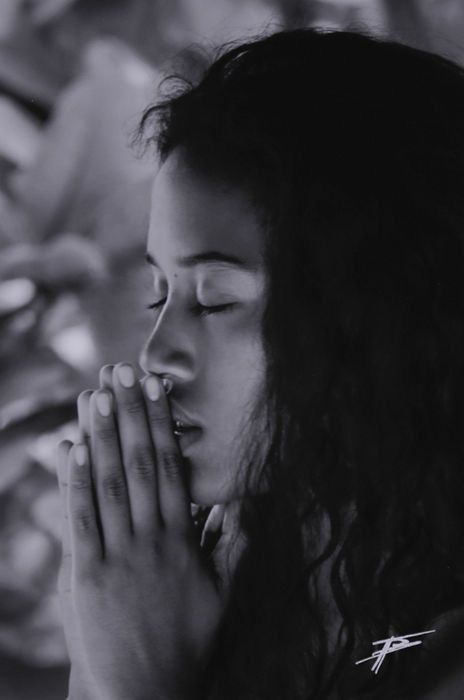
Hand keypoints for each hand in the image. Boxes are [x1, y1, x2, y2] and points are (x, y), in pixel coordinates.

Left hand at [56, 363, 226, 699]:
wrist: (147, 695)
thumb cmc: (189, 642)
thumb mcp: (226, 594)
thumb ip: (237, 543)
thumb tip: (244, 499)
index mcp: (183, 541)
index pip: (172, 468)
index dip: (162, 424)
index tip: (156, 388)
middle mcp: (151, 541)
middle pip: (140, 465)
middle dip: (131, 414)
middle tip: (121, 371)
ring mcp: (116, 557)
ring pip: (109, 484)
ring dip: (102, 435)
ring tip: (96, 394)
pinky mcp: (85, 576)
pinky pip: (80, 520)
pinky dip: (76, 481)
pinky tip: (72, 447)